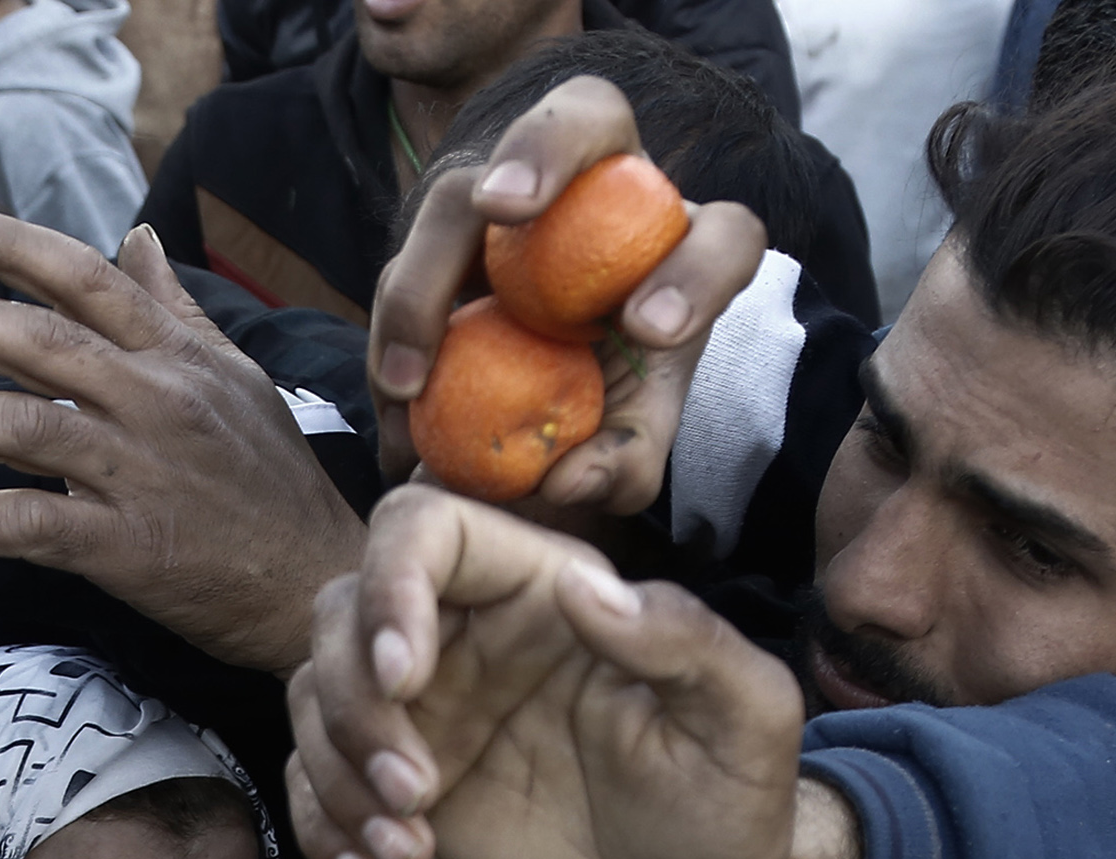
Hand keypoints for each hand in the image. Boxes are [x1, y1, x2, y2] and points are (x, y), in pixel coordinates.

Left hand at [0, 211, 364, 673]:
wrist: (314, 582)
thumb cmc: (271, 480)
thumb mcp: (235, 380)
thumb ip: (174, 310)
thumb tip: (135, 239)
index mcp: (176, 357)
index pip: (85, 280)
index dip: (13, 247)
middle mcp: (155, 403)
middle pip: (36, 345)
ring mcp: (141, 475)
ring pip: (21, 432)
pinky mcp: (129, 548)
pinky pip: (36, 526)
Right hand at [284, 484, 852, 858]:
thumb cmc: (730, 800)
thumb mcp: (748, 718)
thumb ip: (688, 643)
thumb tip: (588, 592)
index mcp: (543, 591)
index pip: (423, 530)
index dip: (389, 585)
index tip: (406, 678)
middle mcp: (470, 638)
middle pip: (340, 614)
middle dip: (353, 705)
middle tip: (416, 792)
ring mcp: (430, 714)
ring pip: (316, 698)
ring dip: (335, 777)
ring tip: (407, 849)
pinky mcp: (405, 787)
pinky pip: (317, 784)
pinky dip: (323, 830)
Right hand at [366, 74, 767, 526]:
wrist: (532, 406)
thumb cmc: (597, 413)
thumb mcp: (622, 447)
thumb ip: (619, 464)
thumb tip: (567, 481)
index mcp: (683, 249)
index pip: (722, 236)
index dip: (693, 273)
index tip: (646, 336)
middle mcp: (605, 190)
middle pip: (589, 119)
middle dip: (543, 151)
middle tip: (500, 209)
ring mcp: (513, 196)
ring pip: (462, 192)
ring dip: (426, 276)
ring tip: (409, 382)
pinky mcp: (442, 231)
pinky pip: (403, 260)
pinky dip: (393, 334)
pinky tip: (395, 405)